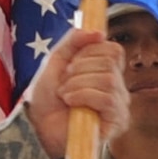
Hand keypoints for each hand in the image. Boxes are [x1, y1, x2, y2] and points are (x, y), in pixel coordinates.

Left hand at [20, 28, 126, 158]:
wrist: (38, 127)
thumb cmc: (48, 98)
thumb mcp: (57, 61)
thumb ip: (74, 41)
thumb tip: (99, 31)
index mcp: (107, 72)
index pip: (114, 50)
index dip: (91, 51)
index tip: (71, 63)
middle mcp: (118, 88)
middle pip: (109, 63)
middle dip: (80, 69)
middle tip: (64, 82)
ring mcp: (119, 106)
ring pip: (108, 80)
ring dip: (78, 84)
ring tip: (64, 95)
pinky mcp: (117, 123)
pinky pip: (107, 99)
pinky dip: (83, 96)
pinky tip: (71, 103)